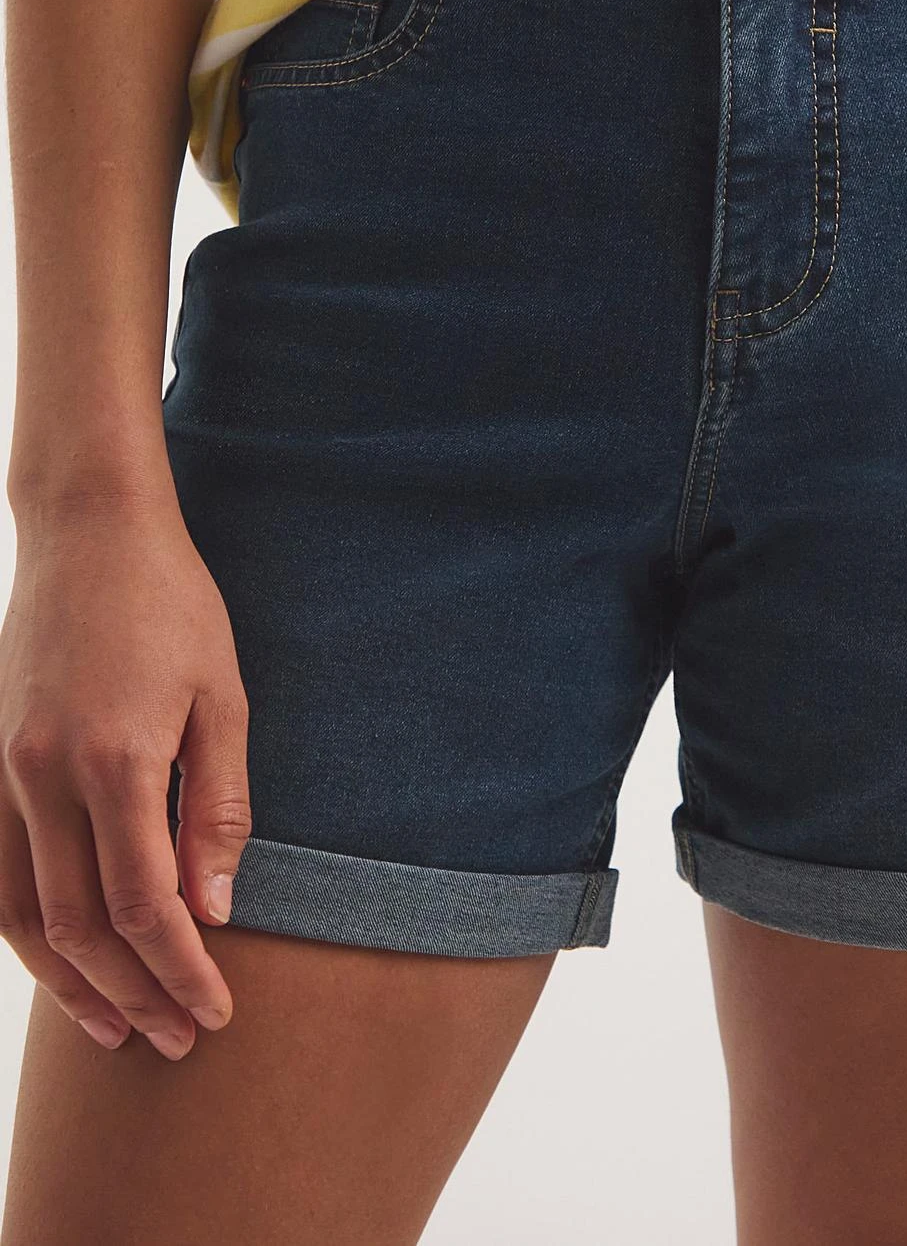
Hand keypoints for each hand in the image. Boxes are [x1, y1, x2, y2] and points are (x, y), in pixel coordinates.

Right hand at [0, 489, 249, 1058]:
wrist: (88, 531)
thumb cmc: (172, 605)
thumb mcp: (220, 697)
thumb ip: (218, 805)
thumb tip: (216, 907)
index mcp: (115, 762)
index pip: (145, 906)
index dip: (182, 971)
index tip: (217, 1011)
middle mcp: (43, 779)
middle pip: (82, 926)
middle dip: (134, 993)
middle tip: (181, 1039)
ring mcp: (1, 773)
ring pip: (22, 914)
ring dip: (71, 981)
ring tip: (118, 1029)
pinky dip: (23, 931)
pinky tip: (59, 959)